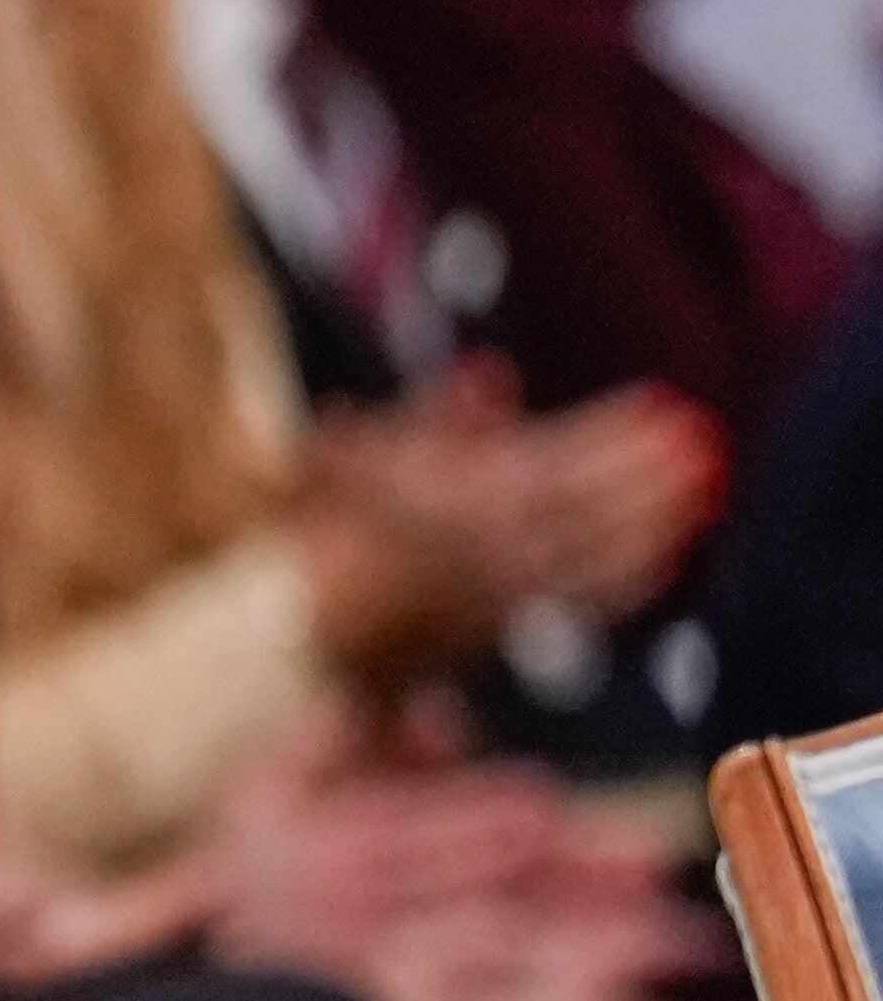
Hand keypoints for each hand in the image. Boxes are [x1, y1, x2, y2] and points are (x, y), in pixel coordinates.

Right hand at [302, 373, 719, 669]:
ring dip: (651, 523)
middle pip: (584, 508)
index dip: (610, 432)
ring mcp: (495, 595)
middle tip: (701, 445)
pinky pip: (575, 607)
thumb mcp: (363, 452)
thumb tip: (493, 370)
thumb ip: (433, 416)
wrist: (299, 618)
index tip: (658, 402)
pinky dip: (625, 583)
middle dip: (644, 476)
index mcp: (449, 501)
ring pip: (591, 556)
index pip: (552, 460)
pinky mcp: (501, 630)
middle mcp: (480, 552)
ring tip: (700, 491)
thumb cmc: (328, 527)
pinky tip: (664, 557)